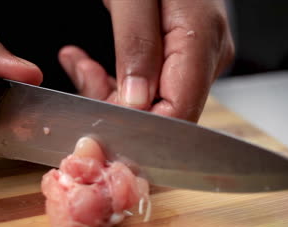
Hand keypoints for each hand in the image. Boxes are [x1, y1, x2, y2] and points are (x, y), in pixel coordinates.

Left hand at [59, 0, 233, 121]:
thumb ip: (137, 44)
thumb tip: (138, 100)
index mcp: (202, 39)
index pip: (181, 111)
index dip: (141, 126)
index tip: (101, 117)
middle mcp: (208, 56)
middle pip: (166, 111)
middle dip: (117, 105)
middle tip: (82, 77)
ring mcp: (197, 58)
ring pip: (153, 102)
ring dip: (108, 90)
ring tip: (80, 64)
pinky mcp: (182, 58)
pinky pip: (149, 86)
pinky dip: (115, 81)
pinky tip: (88, 64)